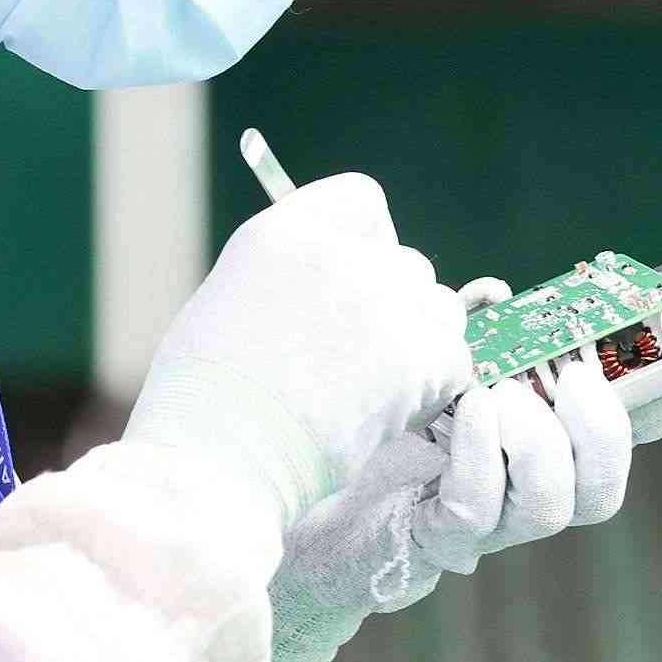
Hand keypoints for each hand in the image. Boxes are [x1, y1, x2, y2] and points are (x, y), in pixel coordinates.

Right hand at [126, 174, 471, 530]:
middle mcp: (345, 255)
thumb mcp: (233, 300)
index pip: (362, 202)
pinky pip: (455, 360)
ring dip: (418, 346)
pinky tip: (386, 414)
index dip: (365, 243)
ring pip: (439, 310)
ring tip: (368, 391)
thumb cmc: (206, 399)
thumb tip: (341, 287)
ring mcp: (387, 304)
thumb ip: (295, 274)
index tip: (352, 281)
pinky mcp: (421, 358)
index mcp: (287, 232)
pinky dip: (432, 389)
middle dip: (391, 308)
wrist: (216, 460)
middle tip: (353, 360)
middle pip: (405, 264)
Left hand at [225, 276, 661, 661]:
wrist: (261, 489)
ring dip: (540, 441)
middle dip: (608, 428)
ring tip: (495, 396)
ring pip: (557, 504)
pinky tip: (462, 416)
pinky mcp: (435, 541)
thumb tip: (491, 296)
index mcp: (524, 434)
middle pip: (604, 483)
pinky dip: (484, 458)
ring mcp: (480, 523)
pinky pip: (483, 512)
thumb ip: (460, 327)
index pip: (620, 423)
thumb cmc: (342, 417)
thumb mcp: (411, 357)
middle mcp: (515, 488)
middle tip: (575, 377)